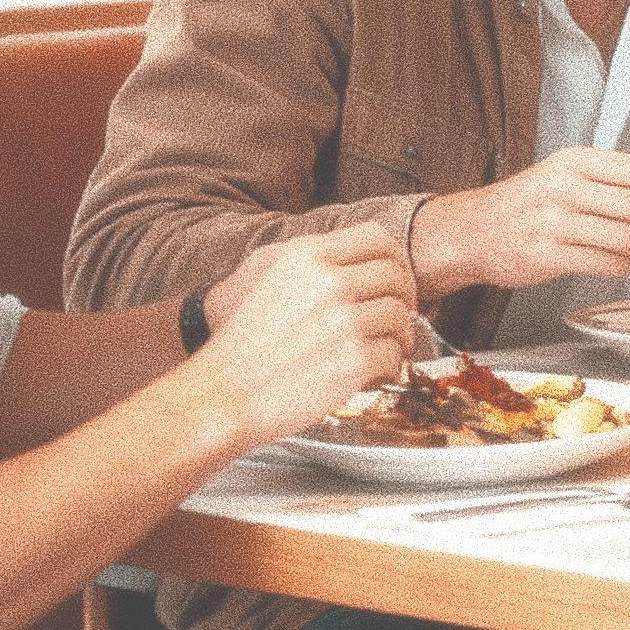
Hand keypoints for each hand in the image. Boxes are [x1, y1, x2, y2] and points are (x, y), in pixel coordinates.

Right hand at [196, 227, 416, 447]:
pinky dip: (391, 364)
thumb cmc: (245, 345)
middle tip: (400, 315)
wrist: (223, 393)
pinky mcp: (353, 360)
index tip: (396, 276)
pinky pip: (393, 354)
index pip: (377, 236)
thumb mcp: (270, 279)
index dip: (395, 257)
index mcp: (307, 256)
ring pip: (400, 316)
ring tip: (390, 346)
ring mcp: (343, 321)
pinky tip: (376, 370)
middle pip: (396, 275)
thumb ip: (315, 264)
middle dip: (405, 297)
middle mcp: (328, 283)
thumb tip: (361, 262)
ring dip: (401, 334)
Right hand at [413, 149, 629, 297]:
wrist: (471, 231)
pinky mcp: (549, 256)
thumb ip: (607, 176)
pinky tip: (614, 262)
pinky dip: (621, 267)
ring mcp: (556, 222)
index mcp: (575, 161)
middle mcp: (566, 188)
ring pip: (628, 238)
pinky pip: (607, 264)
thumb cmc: (523, 204)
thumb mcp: (561, 172)